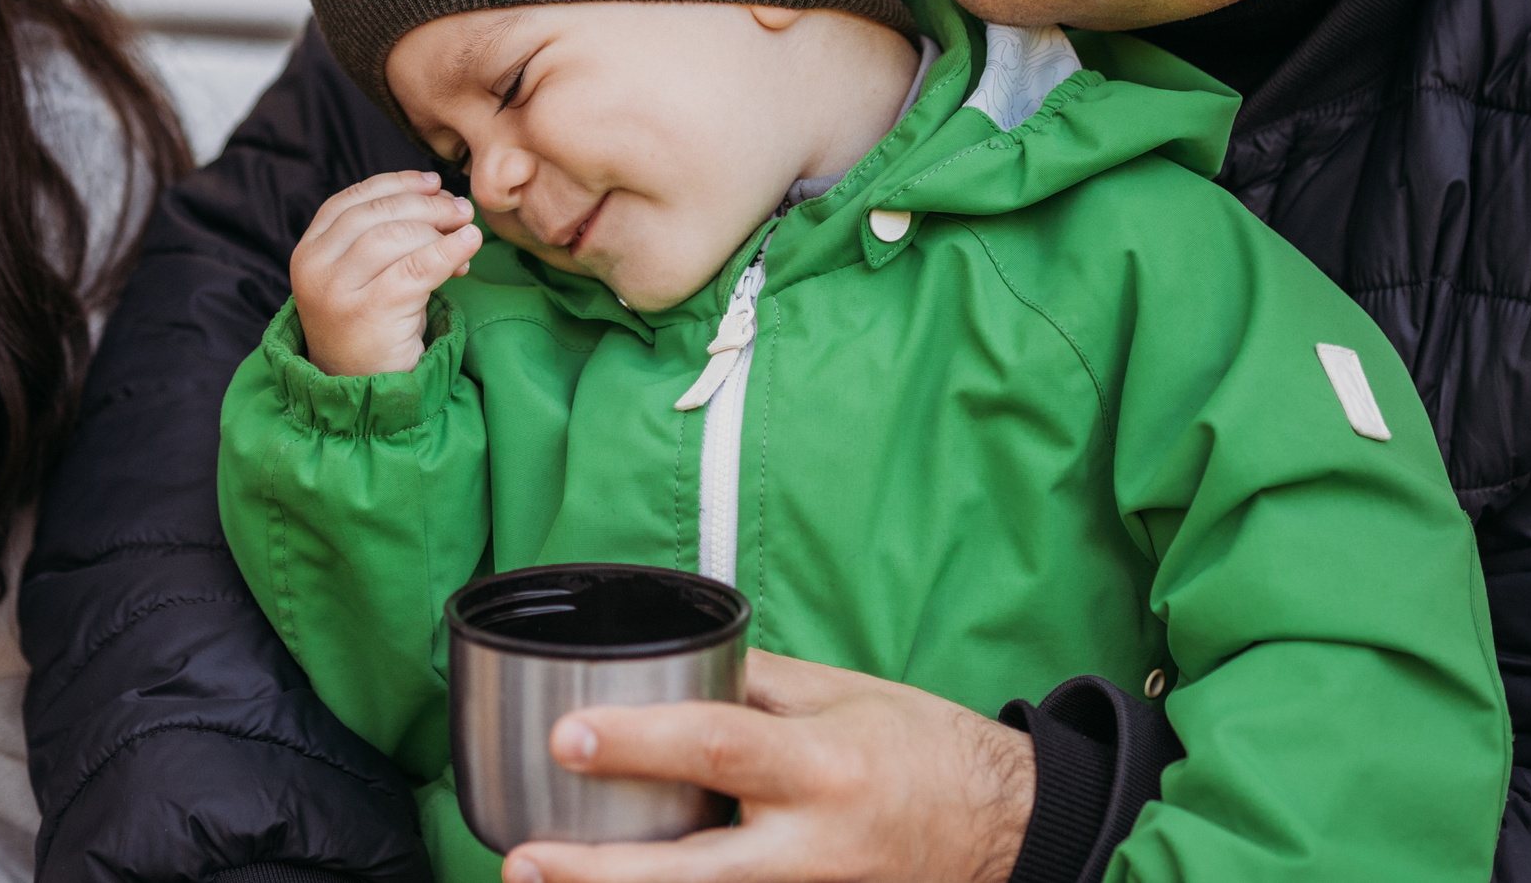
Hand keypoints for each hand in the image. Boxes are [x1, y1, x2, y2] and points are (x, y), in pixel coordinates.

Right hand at [291, 169, 481, 374]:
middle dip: (425, 205)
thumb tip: (442, 196)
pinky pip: (417, 269)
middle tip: (460, 210)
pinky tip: (469, 246)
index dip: (395, 184)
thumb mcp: (364, 275)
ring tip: (466, 232)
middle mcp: (314, 268)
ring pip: (397, 237)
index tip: (432, 182)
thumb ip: (388, 235)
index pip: (351, 200)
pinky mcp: (368, 313)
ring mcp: (337, 292)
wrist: (361, 391)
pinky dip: (449, 252)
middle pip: (377, 214)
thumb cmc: (370, 326)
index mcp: (308, 251)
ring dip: (439, 228)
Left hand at [503, 652, 1033, 882]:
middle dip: (601, 873)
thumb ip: (754, 685)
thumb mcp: (843, 693)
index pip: (719, 747)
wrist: (1005, 828)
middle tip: (524, 861)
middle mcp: (812, 845)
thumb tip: (671, 668)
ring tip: (542, 881)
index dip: (640, 741)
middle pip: (693, 872)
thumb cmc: (922, 749)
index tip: (569, 734)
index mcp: (822, 765)